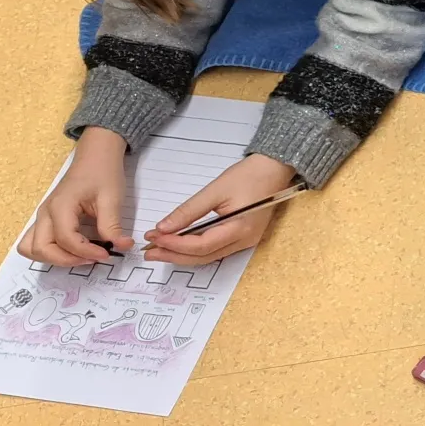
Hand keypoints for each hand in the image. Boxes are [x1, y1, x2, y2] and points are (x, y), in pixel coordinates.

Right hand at [21, 128, 130, 264]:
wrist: (95, 157)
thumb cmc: (103, 173)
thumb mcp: (112, 198)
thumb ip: (112, 225)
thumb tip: (122, 246)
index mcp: (60, 206)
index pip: (66, 239)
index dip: (87, 252)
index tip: (108, 254)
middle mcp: (44, 213)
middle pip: (41, 249)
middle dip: (67, 260)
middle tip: (94, 257)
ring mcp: (42, 217)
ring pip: (31, 248)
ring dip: (53, 259)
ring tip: (81, 256)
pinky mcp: (45, 220)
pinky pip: (35, 243)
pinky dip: (49, 252)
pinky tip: (73, 250)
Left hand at [144, 153, 299, 263]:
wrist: (275, 168)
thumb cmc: (248, 175)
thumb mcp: (215, 190)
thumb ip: (189, 211)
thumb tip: (164, 227)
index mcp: (239, 229)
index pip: (200, 245)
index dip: (174, 244)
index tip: (153, 237)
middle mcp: (244, 241)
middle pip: (204, 257)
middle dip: (174, 255)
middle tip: (149, 251)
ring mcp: (246, 241)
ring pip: (209, 256)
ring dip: (183, 255)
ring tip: (160, 250)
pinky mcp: (244, 236)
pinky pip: (216, 249)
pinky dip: (196, 249)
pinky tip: (180, 244)